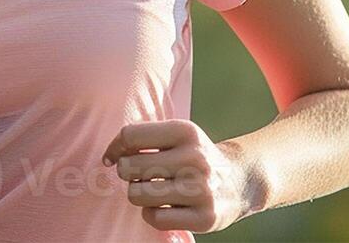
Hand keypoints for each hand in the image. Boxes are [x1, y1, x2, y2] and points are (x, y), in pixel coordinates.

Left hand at [102, 119, 254, 234]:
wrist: (240, 181)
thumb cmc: (194, 156)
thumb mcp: (176, 135)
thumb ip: (142, 138)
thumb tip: (108, 158)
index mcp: (186, 131)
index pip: (129, 136)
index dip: (115, 148)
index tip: (114, 157)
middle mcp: (195, 159)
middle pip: (129, 167)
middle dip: (127, 173)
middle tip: (141, 175)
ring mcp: (201, 190)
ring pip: (137, 194)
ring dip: (138, 194)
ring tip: (154, 190)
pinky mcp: (204, 218)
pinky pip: (154, 218)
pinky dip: (152, 214)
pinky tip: (166, 206)